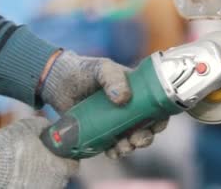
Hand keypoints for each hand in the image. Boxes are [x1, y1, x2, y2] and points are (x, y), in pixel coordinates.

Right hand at [0, 117, 77, 188]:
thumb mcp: (29, 126)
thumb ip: (44, 125)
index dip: (69, 155)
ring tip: (27, 163)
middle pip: (60, 175)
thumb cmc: (9, 147)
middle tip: (42, 154)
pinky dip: (27, 181)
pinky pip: (30, 187)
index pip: (74, 165)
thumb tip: (48, 125)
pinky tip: (16, 172)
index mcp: (59, 169)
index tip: (62, 149)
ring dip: (40, 174)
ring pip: (45, 183)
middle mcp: (52, 185)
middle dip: (53, 165)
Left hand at [39, 50, 168, 158]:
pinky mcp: (101, 133)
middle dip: (145, 138)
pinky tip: (111, 152)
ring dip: (130, 147)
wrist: (59, 81)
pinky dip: (115, 152)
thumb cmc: (86, 70)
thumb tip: (124, 99)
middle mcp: (131, 110)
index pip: (157, 108)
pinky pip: (112, 146)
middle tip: (136, 140)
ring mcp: (116, 123)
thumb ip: (112, 78)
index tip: (155, 126)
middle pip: (147, 129)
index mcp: (138, 92)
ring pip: (131, 140)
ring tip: (122, 147)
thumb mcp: (102, 68)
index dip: (161, 119)